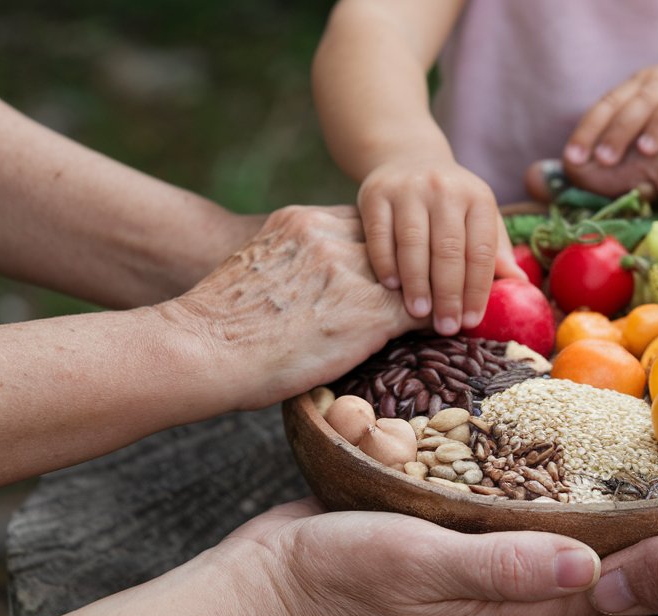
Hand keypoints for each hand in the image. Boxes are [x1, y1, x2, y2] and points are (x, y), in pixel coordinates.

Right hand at [156, 205, 423, 410]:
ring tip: (456, 310)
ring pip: (413, 275)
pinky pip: (419, 311)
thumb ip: (296, 264)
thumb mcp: (257, 269)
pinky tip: (447, 333)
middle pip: (396, 244)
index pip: (366, 225)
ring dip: (434, 294)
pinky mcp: (366, 312)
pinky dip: (435, 323)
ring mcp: (349, 271)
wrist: (201, 351)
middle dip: (418, 267)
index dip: (388, 250)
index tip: (402, 270)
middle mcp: (327, 236)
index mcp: (300, 222)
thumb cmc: (218, 327)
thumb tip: (319, 287)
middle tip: (446, 286)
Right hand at [221, 498, 636, 615]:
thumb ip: (505, 568)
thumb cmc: (339, 575)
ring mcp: (483, 609)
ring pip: (568, 576)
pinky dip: (560, 536)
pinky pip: (531, 563)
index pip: (607, 597)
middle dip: (645, 552)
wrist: (268, 589)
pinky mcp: (462, 580)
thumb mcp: (421, 564)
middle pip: (598, 592)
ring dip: (607, 542)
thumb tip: (590, 567)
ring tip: (652, 496)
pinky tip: (573, 503)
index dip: (654, 557)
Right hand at [357, 157, 524, 334]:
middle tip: (447, 326)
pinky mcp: (375, 194)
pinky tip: (392, 287)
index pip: (481, 250)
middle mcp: (445, 189)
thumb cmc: (451, 202)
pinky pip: (380, 235)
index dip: (478, 289)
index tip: (472, 320)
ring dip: (417, 283)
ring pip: (413, 243)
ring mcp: (408, 189)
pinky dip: (386, 263)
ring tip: (420, 312)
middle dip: (449, 293)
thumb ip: (496, 251)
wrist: (408, 157)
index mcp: (478, 198)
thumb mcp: (480, 217)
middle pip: (448, 250)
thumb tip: (522, 285)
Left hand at [565, 60, 657, 166]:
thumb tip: (584, 174)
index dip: (590, 130)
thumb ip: (625, 139)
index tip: (574, 159)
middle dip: (619, 131)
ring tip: (646, 151)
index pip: (610, 104)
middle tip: (603, 160)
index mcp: (644, 85)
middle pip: (639, 103)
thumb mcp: (655, 118)